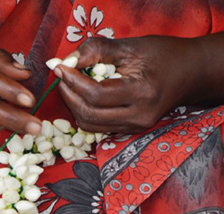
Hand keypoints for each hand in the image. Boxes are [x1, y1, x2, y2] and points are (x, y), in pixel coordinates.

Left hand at [54, 36, 203, 132]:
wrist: (189, 73)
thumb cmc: (162, 55)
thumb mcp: (130, 47)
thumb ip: (97, 51)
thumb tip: (66, 61)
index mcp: (142, 93)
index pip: (96, 95)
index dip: (73, 82)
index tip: (60, 67)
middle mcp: (139, 116)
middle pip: (89, 114)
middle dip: (68, 95)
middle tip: (62, 77)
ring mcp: (136, 127)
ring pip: (90, 125)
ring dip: (74, 105)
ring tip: (70, 86)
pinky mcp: (131, 130)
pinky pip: (98, 127)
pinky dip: (85, 113)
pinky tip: (82, 96)